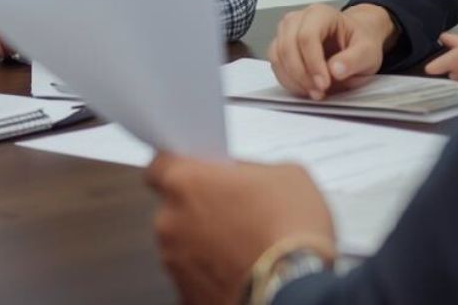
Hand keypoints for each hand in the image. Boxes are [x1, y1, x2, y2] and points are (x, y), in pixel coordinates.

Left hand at [146, 154, 335, 304]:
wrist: (297, 286)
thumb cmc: (291, 228)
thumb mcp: (283, 174)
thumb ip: (248, 169)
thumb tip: (243, 176)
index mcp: (186, 182)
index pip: (159, 165)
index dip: (179, 167)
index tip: (197, 172)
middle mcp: (169, 222)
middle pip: (174, 208)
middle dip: (199, 209)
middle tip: (235, 212)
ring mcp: (174, 262)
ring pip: (182, 244)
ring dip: (204, 243)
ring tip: (244, 247)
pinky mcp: (185, 295)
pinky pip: (194, 276)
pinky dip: (211, 273)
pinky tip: (240, 270)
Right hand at [267, 3, 396, 100]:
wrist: (354, 40)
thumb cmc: (360, 42)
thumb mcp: (368, 51)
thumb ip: (354, 60)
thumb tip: (335, 71)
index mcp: (321, 14)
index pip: (307, 36)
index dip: (313, 63)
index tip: (324, 84)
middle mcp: (298, 19)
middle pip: (287, 46)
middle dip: (301, 74)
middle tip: (319, 92)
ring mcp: (286, 31)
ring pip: (277, 56)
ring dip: (292, 79)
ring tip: (314, 92)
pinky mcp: (281, 46)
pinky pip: (275, 64)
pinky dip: (287, 80)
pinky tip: (305, 88)